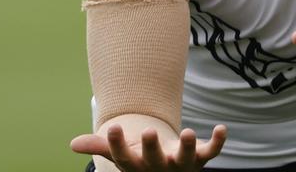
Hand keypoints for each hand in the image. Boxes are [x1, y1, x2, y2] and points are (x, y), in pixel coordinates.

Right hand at [70, 123, 226, 170]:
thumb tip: (73, 144)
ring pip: (185, 158)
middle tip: (149, 132)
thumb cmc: (142, 159)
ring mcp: (181, 163)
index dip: (118, 144)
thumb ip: (100, 146)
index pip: (125, 158)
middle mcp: (159, 167)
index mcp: (138, 166)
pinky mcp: (200, 157)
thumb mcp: (123, 153)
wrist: (169, 171)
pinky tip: (222, 128)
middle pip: (154, 159)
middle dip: (152, 147)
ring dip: (186, 146)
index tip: (114, 127)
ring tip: (186, 131)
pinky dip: (217, 141)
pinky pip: (211, 151)